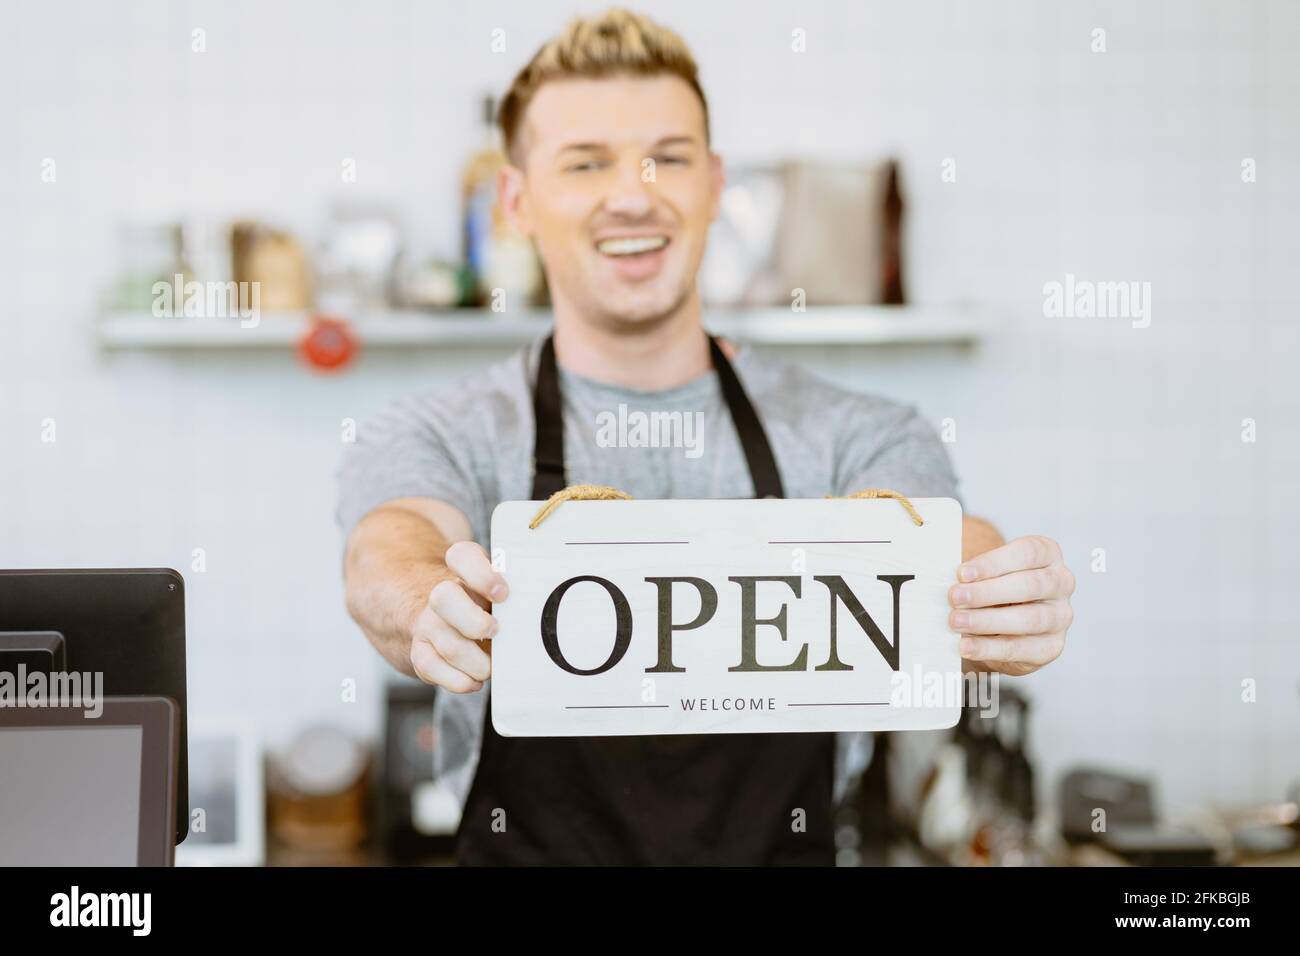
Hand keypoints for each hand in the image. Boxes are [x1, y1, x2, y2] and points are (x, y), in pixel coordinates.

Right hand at [409, 540, 508, 692]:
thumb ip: (516, 597)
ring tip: (491, 667)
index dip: (481, 575)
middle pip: (443, 597)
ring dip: (475, 662)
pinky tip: (474, 681)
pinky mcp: (420, 650)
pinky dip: (457, 680)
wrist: (441, 619)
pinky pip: (430, 666)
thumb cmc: (485, 606)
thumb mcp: (498, 592)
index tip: (503, 594)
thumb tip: (540, 620)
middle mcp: (442, 592)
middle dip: (474, 622)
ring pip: (444, 640)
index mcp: (464, 570)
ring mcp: (427, 622)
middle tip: (496, 633)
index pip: (462, 556)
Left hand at [947, 535, 1074, 675]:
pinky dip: (990, 648)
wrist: (1005, 624)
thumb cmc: (993, 588)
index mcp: (1047, 554)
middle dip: (987, 592)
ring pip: (1030, 619)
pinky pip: (1022, 649)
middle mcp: (1061, 582)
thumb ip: (973, 573)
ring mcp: (1061, 616)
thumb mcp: (986, 573)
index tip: (962, 573)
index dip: (994, 563)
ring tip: (956, 621)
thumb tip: (942, 576)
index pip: (1028, 552)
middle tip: (954, 597)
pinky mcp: (1051, 646)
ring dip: (987, 621)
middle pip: (1030, 585)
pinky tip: (966, 645)